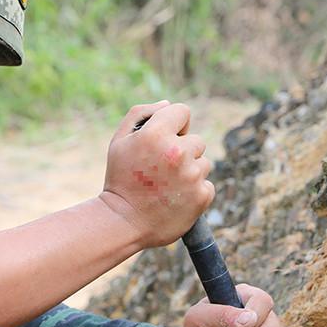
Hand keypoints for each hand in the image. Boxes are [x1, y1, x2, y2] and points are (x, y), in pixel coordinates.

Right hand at [100, 100, 213, 247]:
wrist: (122, 222)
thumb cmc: (119, 179)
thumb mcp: (119, 141)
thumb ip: (141, 115)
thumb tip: (167, 104)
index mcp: (157, 134)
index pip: (182, 111)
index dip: (173, 123)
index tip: (164, 138)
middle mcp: (178, 152)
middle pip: (196, 139)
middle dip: (182, 150)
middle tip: (161, 169)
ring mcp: (192, 175)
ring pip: (203, 162)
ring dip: (189, 171)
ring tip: (166, 186)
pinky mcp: (202, 196)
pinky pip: (207, 184)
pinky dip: (195, 191)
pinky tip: (175, 198)